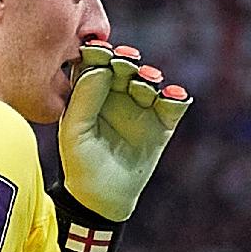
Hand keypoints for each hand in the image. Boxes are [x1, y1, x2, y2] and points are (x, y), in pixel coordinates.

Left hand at [58, 40, 191, 222]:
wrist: (102, 198)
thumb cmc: (81, 164)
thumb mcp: (74, 131)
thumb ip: (83, 98)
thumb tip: (103, 67)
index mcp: (90, 91)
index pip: (96, 62)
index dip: (100, 53)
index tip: (104, 53)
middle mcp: (116, 94)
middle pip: (125, 67)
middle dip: (127, 61)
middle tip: (127, 63)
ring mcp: (140, 108)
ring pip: (149, 82)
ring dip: (149, 77)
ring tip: (147, 83)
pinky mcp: (161, 125)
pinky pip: (172, 106)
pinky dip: (176, 97)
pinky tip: (173, 96)